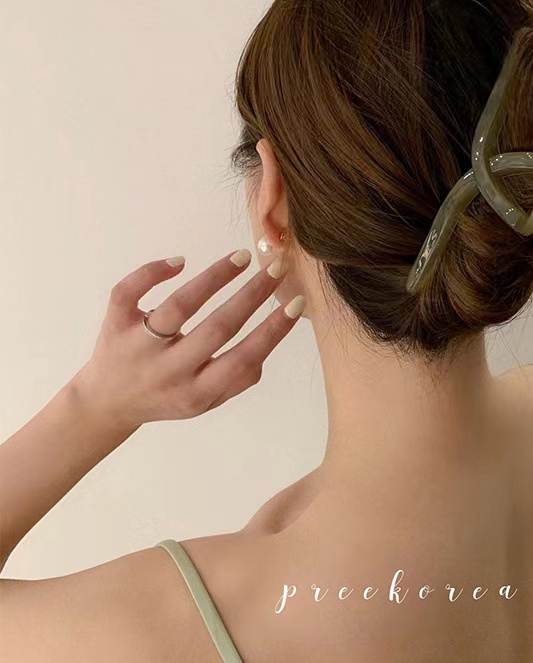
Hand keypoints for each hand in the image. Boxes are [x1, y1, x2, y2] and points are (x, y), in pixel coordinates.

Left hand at [71, 250, 300, 430]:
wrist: (105, 405)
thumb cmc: (169, 398)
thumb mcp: (207, 402)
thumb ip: (239, 379)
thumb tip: (267, 341)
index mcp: (197, 392)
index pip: (241, 360)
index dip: (272, 332)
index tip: (296, 304)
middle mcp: (168, 371)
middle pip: (216, 328)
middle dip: (252, 296)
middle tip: (277, 268)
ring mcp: (138, 347)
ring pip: (178, 307)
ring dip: (214, 278)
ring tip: (242, 258)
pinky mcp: (114, 325)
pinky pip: (129, 293)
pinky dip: (152, 272)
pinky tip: (180, 261)